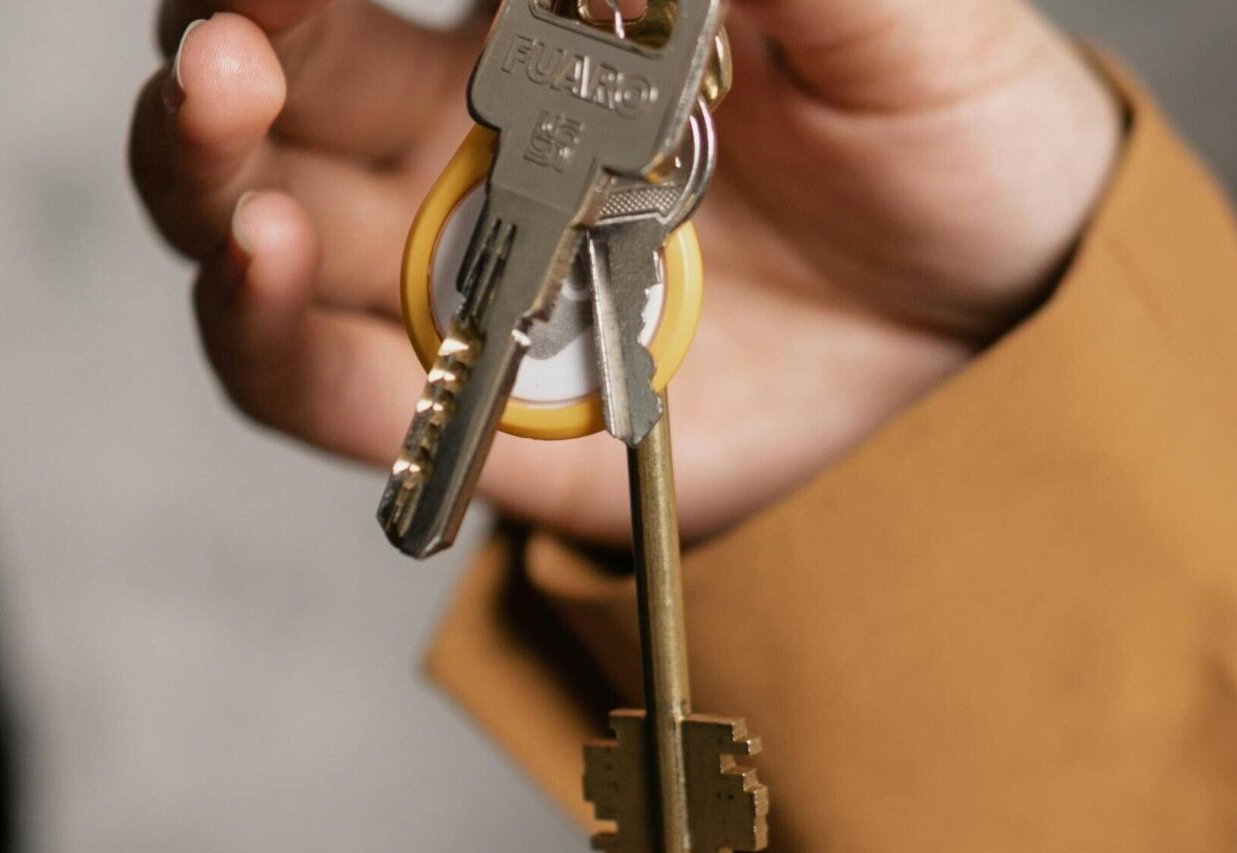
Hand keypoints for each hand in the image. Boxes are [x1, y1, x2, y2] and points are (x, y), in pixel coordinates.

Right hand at [128, 0, 1121, 543]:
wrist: (1030, 332)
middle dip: (220, 34)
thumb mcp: (877, 9)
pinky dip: (269, 338)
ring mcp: (477, 283)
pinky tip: (264, 270)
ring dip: (206, 173)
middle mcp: (477, 140)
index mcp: (544, 15)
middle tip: (225, 25)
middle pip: (270, 78)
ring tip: (216, 113)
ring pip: (263, 225)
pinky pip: (336, 394)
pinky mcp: (500, 426)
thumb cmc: (960, 133)